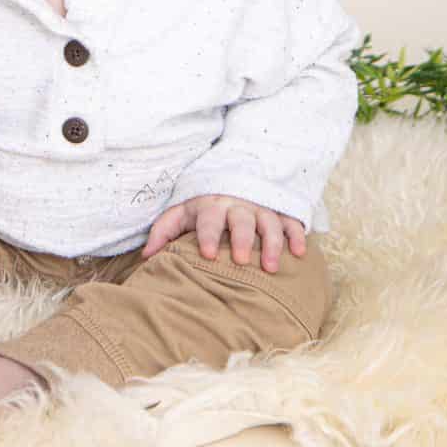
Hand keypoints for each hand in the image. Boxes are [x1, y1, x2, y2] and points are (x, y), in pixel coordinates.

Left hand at [139, 193, 305, 272]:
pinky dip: (297, 235)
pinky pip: (291, 222)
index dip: (207, 235)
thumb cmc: (203, 206)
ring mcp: (261, 208)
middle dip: (241, 238)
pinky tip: (299, 253)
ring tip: (269, 267)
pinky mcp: (279, 212)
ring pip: (269, 223)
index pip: (209, 219)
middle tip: (240, 260)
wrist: (232, 179)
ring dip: (271, 243)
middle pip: (241, 220)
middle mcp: (237, 205)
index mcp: (211, 205)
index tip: (207, 254)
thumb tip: (147, 256)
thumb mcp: (181, 212)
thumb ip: (163, 231)